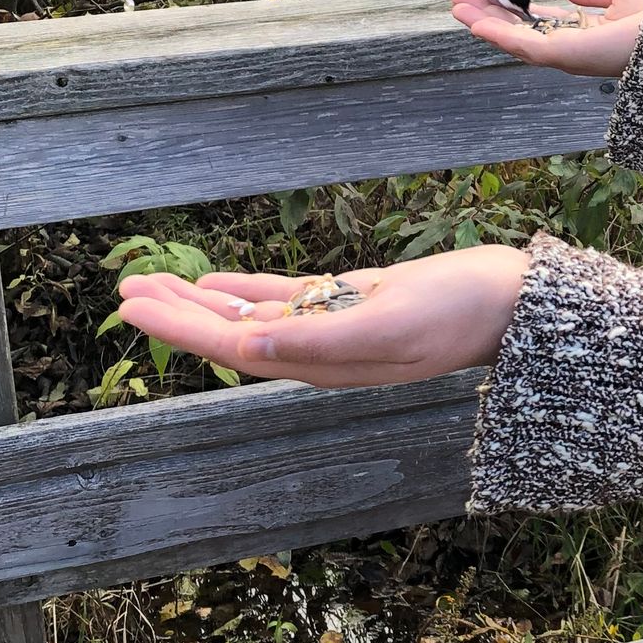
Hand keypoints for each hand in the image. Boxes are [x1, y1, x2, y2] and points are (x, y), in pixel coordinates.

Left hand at [113, 247, 530, 388]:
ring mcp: (337, 326)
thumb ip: (317, 339)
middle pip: (233, 332)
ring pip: (253, 314)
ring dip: (204, 301)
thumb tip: (248, 346)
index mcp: (322, 361)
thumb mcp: (388, 323)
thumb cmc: (459, 313)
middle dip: (179, 314)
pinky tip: (220, 282)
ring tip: (157, 283)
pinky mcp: (355, 303)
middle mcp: (320, 351)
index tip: (134, 307)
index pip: (235, 346)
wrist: (514, 305)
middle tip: (127, 289)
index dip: (180, 328)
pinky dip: (248, 288)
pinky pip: (286, 298)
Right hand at [450, 0, 642, 77]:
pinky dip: (500, 35)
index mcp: (585, 35)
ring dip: (486, 24)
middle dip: (489, 17)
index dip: (512, 10)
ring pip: (516, 42)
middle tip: (459, 0)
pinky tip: (476, 22)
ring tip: (457, 6)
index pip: (539, 24)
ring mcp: (569, 56)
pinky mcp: (567, 56)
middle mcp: (573, 50)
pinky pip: (525, 47)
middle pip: (520, 34)